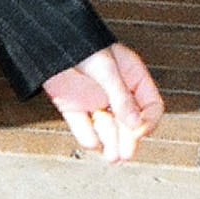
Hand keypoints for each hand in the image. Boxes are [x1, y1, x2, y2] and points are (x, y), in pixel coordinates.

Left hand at [42, 42, 163, 163]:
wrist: (49, 40)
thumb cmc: (83, 46)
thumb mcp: (107, 70)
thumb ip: (121, 97)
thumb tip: (135, 125)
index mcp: (132, 79)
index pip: (150, 107)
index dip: (147, 121)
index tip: (138, 130)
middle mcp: (116, 94)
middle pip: (129, 124)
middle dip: (128, 140)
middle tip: (125, 155)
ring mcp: (95, 101)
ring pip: (108, 128)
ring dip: (110, 143)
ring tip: (111, 157)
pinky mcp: (74, 107)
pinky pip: (83, 127)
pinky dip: (87, 136)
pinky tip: (92, 143)